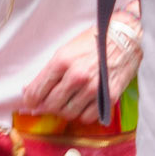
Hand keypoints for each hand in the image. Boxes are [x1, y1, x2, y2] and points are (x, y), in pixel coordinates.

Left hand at [21, 15, 140, 119]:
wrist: (125, 38)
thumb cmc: (95, 41)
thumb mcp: (67, 50)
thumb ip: (50, 71)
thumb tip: (32, 90)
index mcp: (63, 60)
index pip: (38, 90)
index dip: (30, 100)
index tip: (29, 103)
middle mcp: (77, 76)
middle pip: (51, 105)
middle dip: (46, 107)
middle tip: (47, 104)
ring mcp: (93, 88)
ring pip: (68, 113)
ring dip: (64, 111)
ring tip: (66, 102)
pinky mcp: (108, 97)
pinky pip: (87, 117)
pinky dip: (82, 114)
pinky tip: (82, 105)